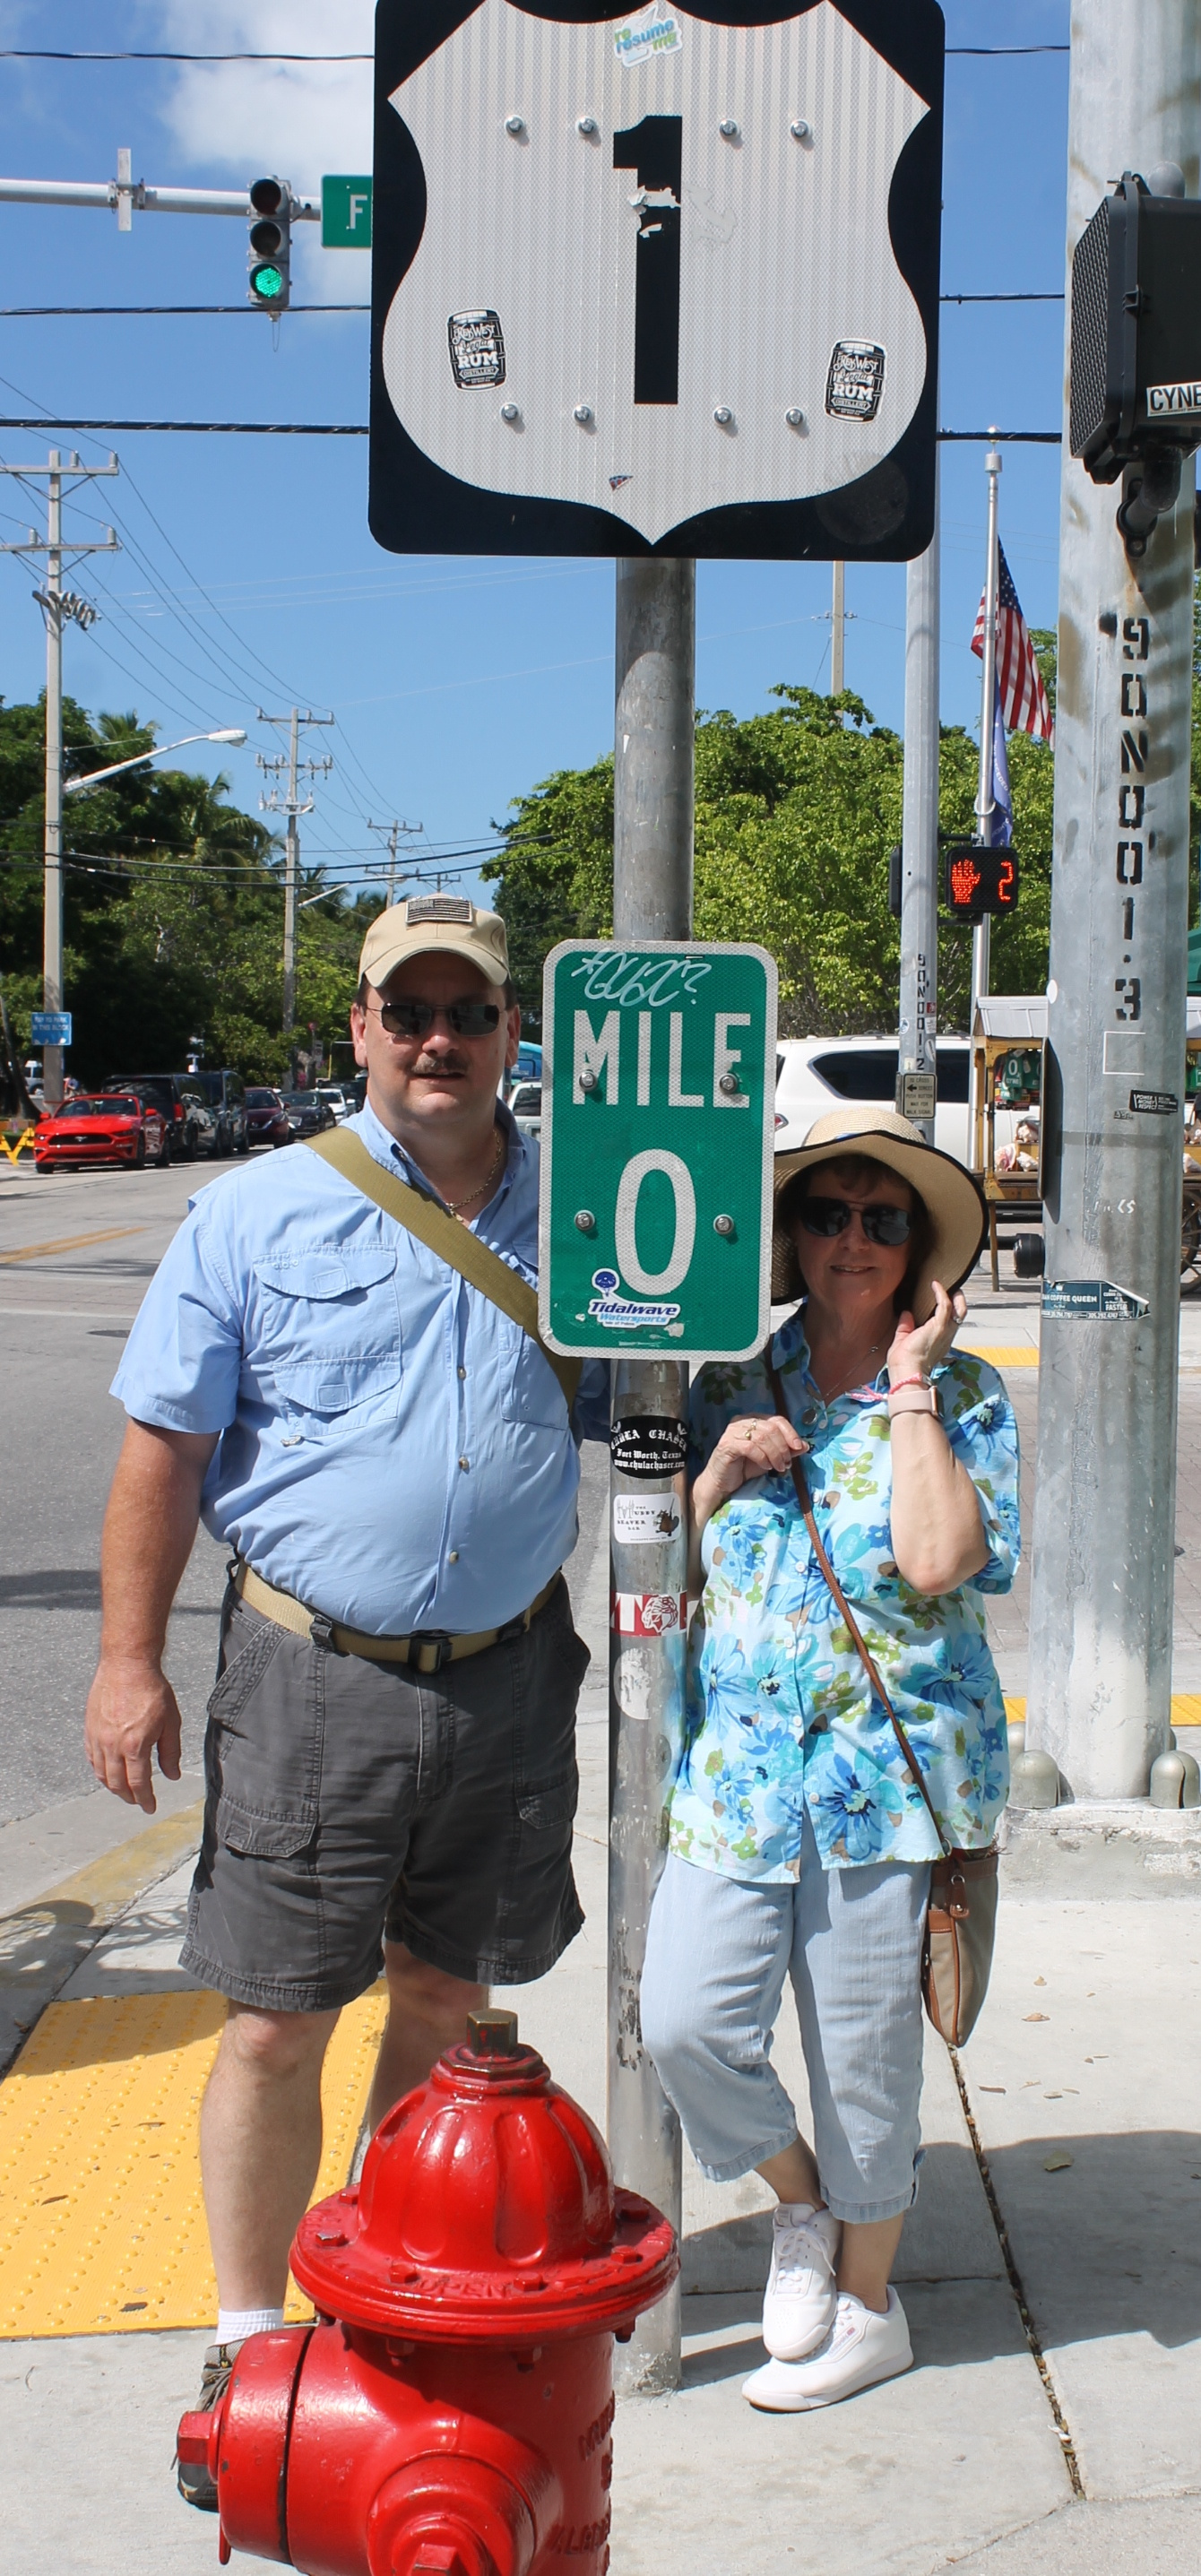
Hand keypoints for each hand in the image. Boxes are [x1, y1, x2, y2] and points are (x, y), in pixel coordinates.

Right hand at [84, 1656, 182, 1813]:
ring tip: (124, 1790)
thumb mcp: (171, 1722)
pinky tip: (107, 1771)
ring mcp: (98, 1737)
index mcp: (135, 1746)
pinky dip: (99, 1770)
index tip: (150, 1807)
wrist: (127, 1664)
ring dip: (112, 1786)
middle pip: (117, 1783)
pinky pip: (91, 1758)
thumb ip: (170, 1752)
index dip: (145, 1800)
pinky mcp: (89, 1728)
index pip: (139, 1784)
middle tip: (138, 1801)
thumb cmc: (152, 1690)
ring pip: (101, 1773)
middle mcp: (113, 1745)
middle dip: (128, 1797)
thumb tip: (172, 1775)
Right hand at [699, 1413, 807, 1507]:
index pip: (777, 1420)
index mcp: (754, 1419)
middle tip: (786, 1463)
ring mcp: (733, 1431)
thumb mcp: (771, 1458)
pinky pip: (751, 1447)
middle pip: (771, 1428)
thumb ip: (787, 1450)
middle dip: (783, 1447)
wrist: (722, 1482)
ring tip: (779, 1467)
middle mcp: (742, 1421)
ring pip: (762, 1437)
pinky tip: (766, 1467)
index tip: (799, 1447)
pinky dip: (763, 1458)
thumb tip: (805, 1445)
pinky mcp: (727, 1443)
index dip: (790, 1433)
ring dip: (775, 1454)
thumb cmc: (745, 1467)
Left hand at [888, 1281, 966, 1386]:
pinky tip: (935, 1285)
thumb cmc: (904, 1364)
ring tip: (945, 1285)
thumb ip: (905, 1326)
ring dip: (953, 1296)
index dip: (948, 1312)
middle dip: (958, 1301)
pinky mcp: (940, 1326)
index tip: (940, 1301)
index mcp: (938, 1343)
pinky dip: (941, 1293)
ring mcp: (945, 1331)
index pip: (949, 1324)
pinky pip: (945, 1304)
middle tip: (952, 1290)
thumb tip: (906, 1313)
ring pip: (959, 1309)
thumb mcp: (902, 1341)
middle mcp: (946, 1337)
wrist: (907, 1372)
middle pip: (960, 1315)